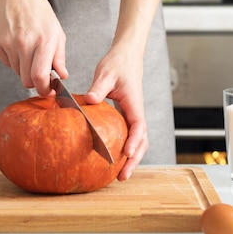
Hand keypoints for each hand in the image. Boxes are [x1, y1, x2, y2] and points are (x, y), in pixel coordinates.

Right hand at [0, 0, 67, 95]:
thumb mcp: (56, 32)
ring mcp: (8, 43)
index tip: (48, 91)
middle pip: (26, 80)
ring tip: (28, 49)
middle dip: (34, 82)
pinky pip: (6, 63)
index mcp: (43, 40)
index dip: (44, 90)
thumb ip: (59, 57)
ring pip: (16, 72)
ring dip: (24, 68)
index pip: (40, 77)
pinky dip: (12, 59)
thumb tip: (61, 76)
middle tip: (39, 72)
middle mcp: (24, 42)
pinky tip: (16, 44)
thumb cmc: (38, 11)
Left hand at [84, 48, 147, 180]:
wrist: (126, 57)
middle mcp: (136, 112)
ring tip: (120, 175)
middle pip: (142, 141)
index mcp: (134, 103)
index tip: (127, 153)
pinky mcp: (127, 116)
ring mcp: (132, 115)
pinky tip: (113, 158)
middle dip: (134, 160)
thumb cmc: (117, 64)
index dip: (134, 141)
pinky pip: (129, 136)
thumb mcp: (106, 73)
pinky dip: (125, 149)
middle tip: (123, 176)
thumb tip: (91, 100)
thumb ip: (99, 86)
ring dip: (132, 158)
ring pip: (138, 141)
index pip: (138, 125)